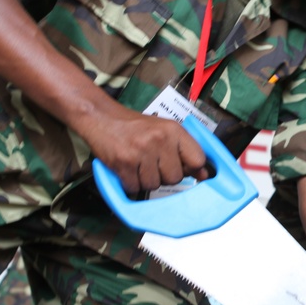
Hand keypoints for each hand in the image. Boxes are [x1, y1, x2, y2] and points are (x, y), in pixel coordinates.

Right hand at [78, 106, 208, 191]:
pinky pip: (134, 187)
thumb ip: (185, 151)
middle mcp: (160, 139)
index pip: (198, 159)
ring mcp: (141, 151)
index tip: (182, 167)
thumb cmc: (135, 126)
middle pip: (175, 178)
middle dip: (163, 176)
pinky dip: (129, 183)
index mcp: (174, 130)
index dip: (190, 168)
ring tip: (138, 164)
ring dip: (145, 180)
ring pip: (154, 185)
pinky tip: (126, 169)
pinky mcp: (123, 162)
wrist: (101, 116)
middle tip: (151, 163)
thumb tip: (204, 174)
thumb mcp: (165, 131)